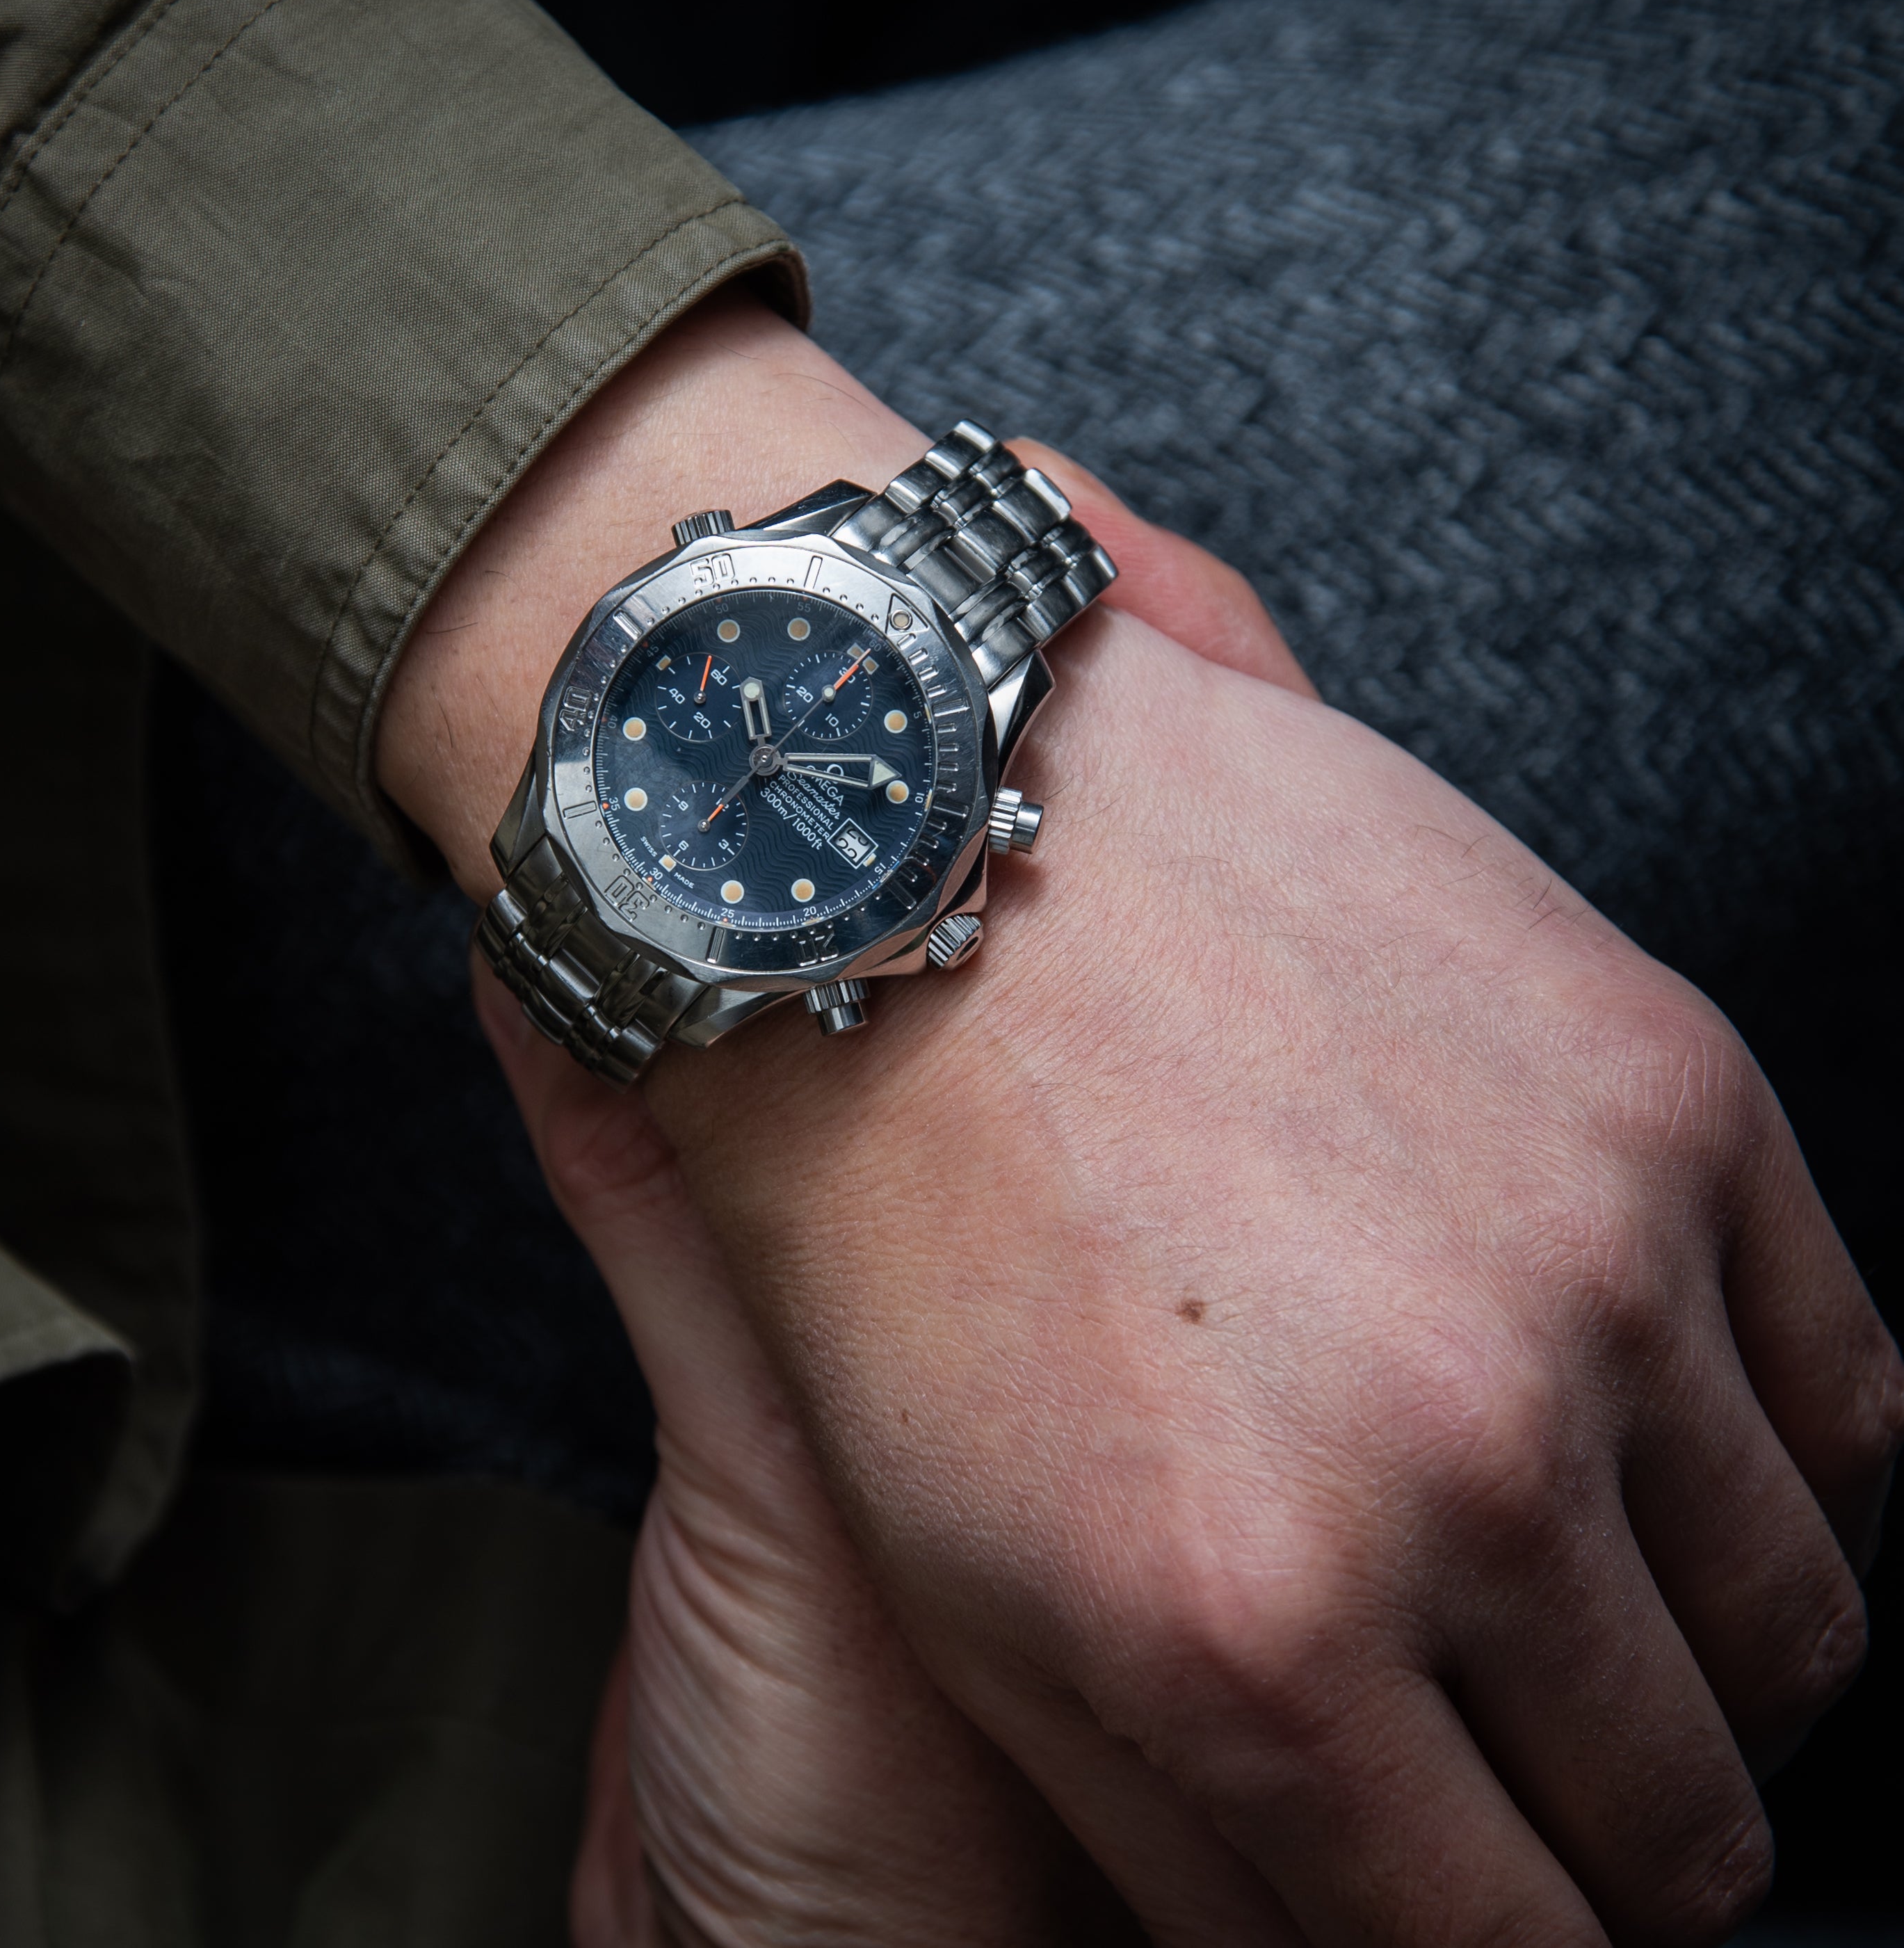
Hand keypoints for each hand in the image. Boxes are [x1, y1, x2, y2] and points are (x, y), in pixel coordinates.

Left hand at [383, 288, 1901, 1943]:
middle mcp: (1452, 1478)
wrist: (924, 870)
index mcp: (1244, 1642)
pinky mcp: (1665, 1096)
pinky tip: (1665, 1428)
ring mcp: (1588, 1275)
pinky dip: (1781, 1455)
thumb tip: (1366, 1931)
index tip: (1488, 1884)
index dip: (1507, 1942)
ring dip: (1710, 1651)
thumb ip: (1191, 1817)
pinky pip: (1850, 1390)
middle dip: (1614, 1828)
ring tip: (1591, 1582)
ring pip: (1789, 1620)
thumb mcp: (963, 1587)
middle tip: (1537, 1751)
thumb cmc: (901, 1219)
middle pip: (1674, 1815)